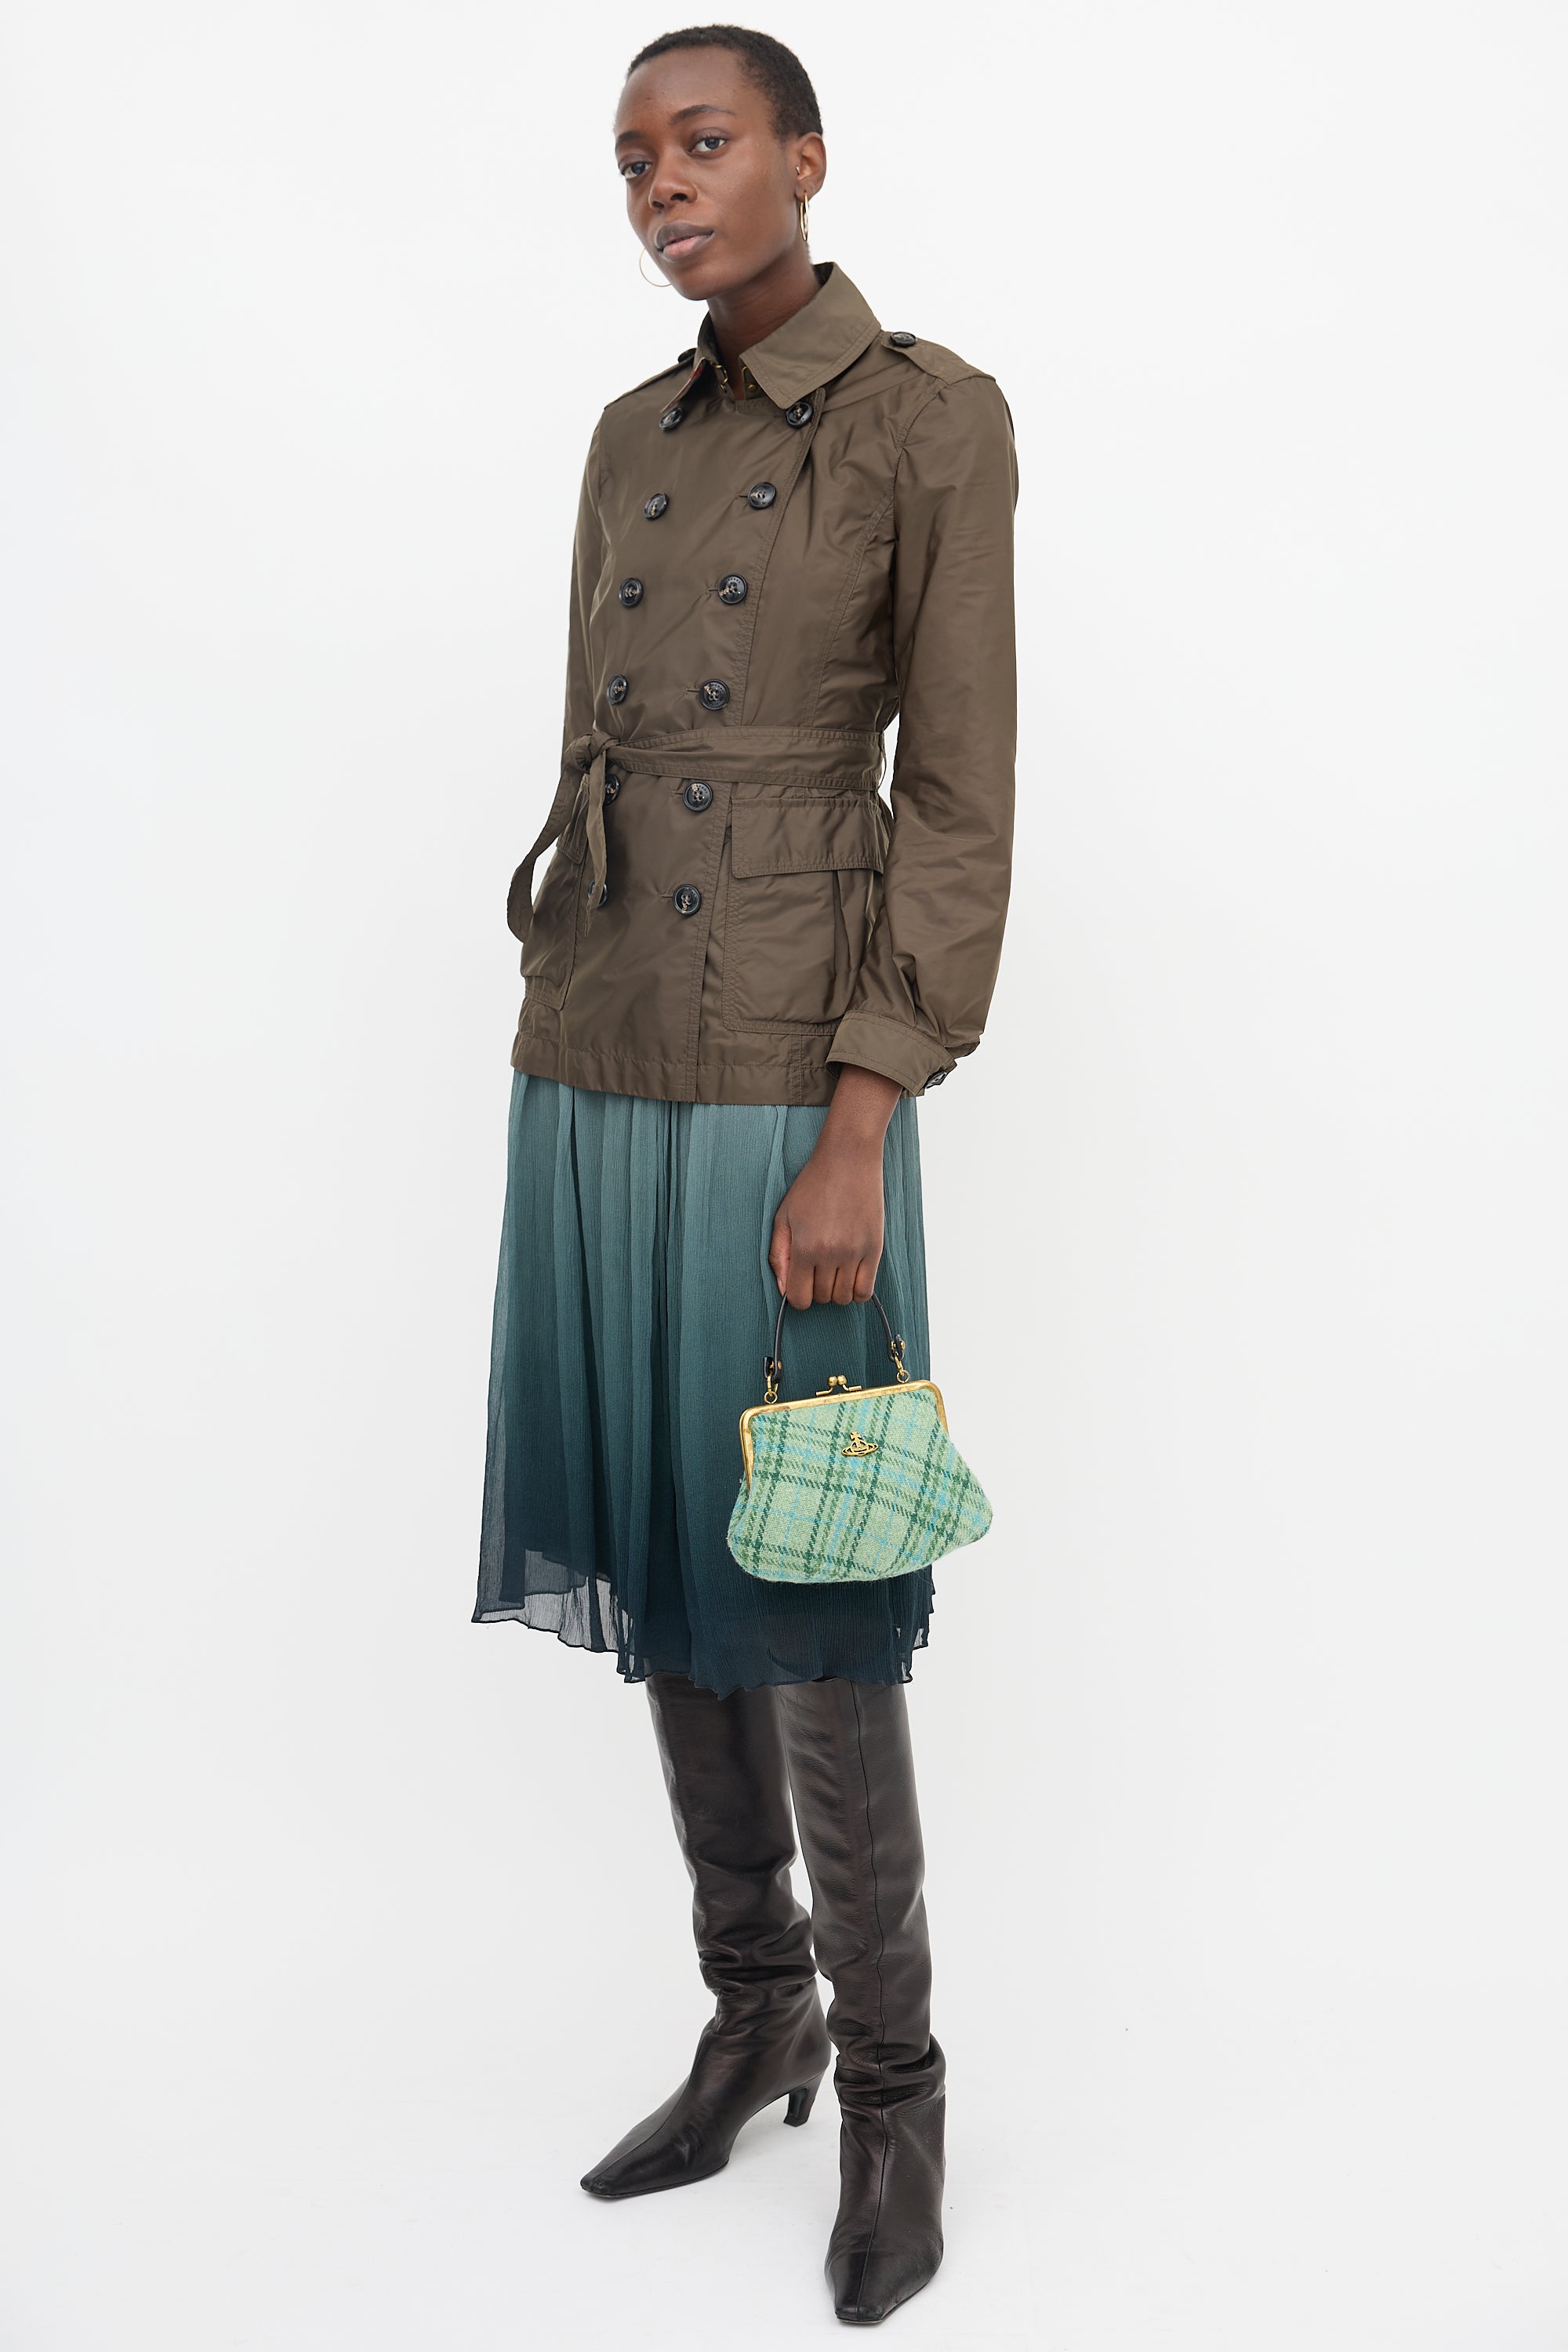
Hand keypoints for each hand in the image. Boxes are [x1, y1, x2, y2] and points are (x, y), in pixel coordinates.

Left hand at [768, 1065, 903, 1308]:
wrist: (848, 1159)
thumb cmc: (812, 1186)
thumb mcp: (784, 1217)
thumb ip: (779, 1256)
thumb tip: (784, 1290)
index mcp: (804, 1247)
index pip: (799, 1298)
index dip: (797, 1295)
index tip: (800, 1283)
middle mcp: (830, 1254)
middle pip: (822, 1298)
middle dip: (816, 1289)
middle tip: (816, 1268)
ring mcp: (855, 1252)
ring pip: (844, 1297)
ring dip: (836, 1290)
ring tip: (834, 1269)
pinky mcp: (874, 1248)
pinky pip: (867, 1290)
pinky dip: (857, 1290)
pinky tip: (851, 1274)